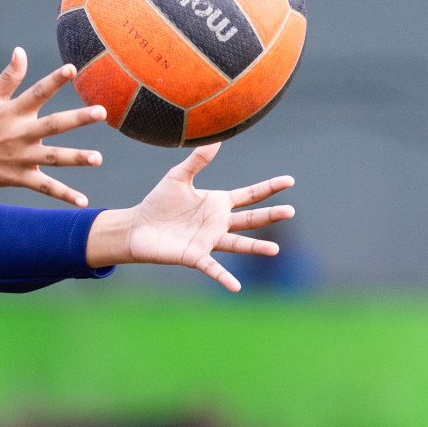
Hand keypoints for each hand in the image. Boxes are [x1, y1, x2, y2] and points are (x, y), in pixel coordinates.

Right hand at [0, 48, 106, 205]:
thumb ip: (9, 77)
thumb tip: (21, 50)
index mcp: (11, 111)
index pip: (36, 93)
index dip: (54, 80)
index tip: (72, 68)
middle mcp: (17, 134)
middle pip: (52, 125)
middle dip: (77, 119)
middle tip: (101, 112)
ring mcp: (18, 157)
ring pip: (52, 158)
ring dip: (76, 158)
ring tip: (97, 158)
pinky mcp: (17, 177)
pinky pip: (44, 186)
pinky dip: (63, 194)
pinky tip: (82, 201)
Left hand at [86, 143, 294, 290]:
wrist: (137, 227)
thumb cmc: (159, 202)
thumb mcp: (177, 178)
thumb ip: (197, 161)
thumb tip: (215, 139)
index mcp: (218, 203)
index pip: (250, 195)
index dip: (269, 188)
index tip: (290, 180)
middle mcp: (219, 223)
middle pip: (251, 220)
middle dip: (270, 215)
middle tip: (290, 211)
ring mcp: (209, 241)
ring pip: (238, 244)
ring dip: (255, 247)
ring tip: (274, 249)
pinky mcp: (195, 256)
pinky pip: (213, 268)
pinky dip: (224, 277)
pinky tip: (236, 287)